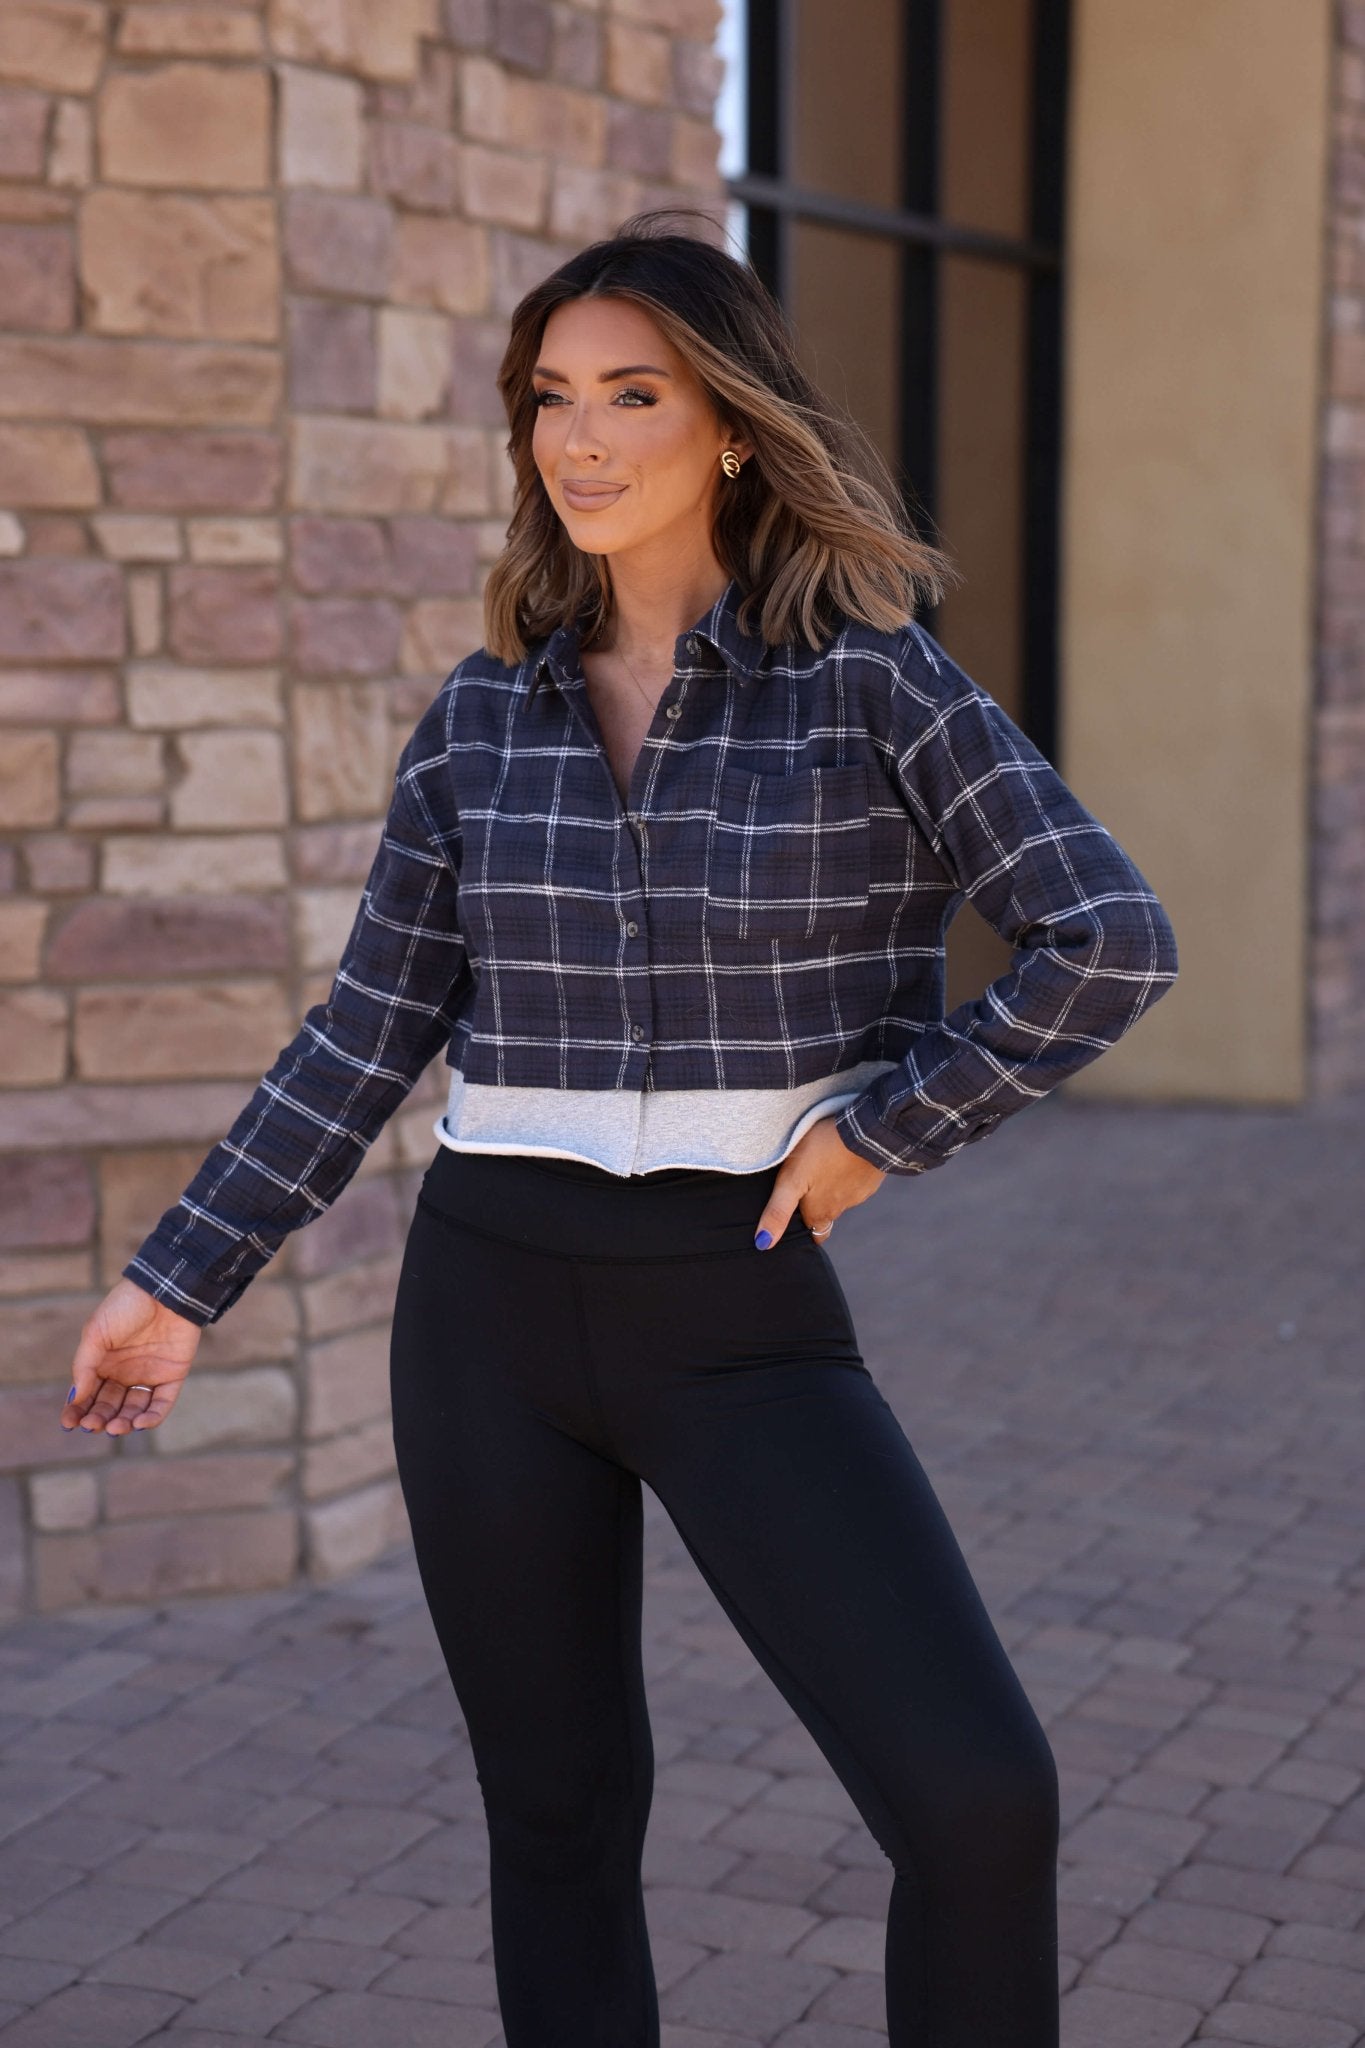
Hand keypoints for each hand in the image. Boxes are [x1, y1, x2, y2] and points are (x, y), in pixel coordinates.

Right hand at [60, 1279, 202, 1436]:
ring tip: (115, 1428)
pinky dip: (151, 1418)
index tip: (68, 1423)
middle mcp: (124, 1373)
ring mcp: (148, 1376)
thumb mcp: (96, 1333)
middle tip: (92, 1425)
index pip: (87, 1395)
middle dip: (99, 1418)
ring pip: (133, 1410)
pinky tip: (138, 1424)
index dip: (77, 1410)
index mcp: (103, 1363)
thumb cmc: (126, 1306)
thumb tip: (76, 1399)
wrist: (165, 1289)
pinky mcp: (172, 1376)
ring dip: (123, 1423)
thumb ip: (85, 1366)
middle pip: (109, 1406)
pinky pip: (161, 1404)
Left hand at [754, 1115, 885, 1248]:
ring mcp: (858, 1193)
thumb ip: (778, 1211)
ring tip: (819, 1169)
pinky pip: (855, 1182)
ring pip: (839, 1198)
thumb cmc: (823, 1152)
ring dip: (830, 1189)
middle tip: (802, 1192)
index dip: (801, 1230)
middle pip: (823, 1217)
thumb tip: (763, 1243)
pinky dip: (846, 1175)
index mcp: (820, 1213)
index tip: (793, 1222)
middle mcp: (840, 1208)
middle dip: (813, 1209)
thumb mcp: (792, 1181)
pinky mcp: (869, 1176)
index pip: (811, 1233)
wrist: (867, 1131)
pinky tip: (839, 1159)